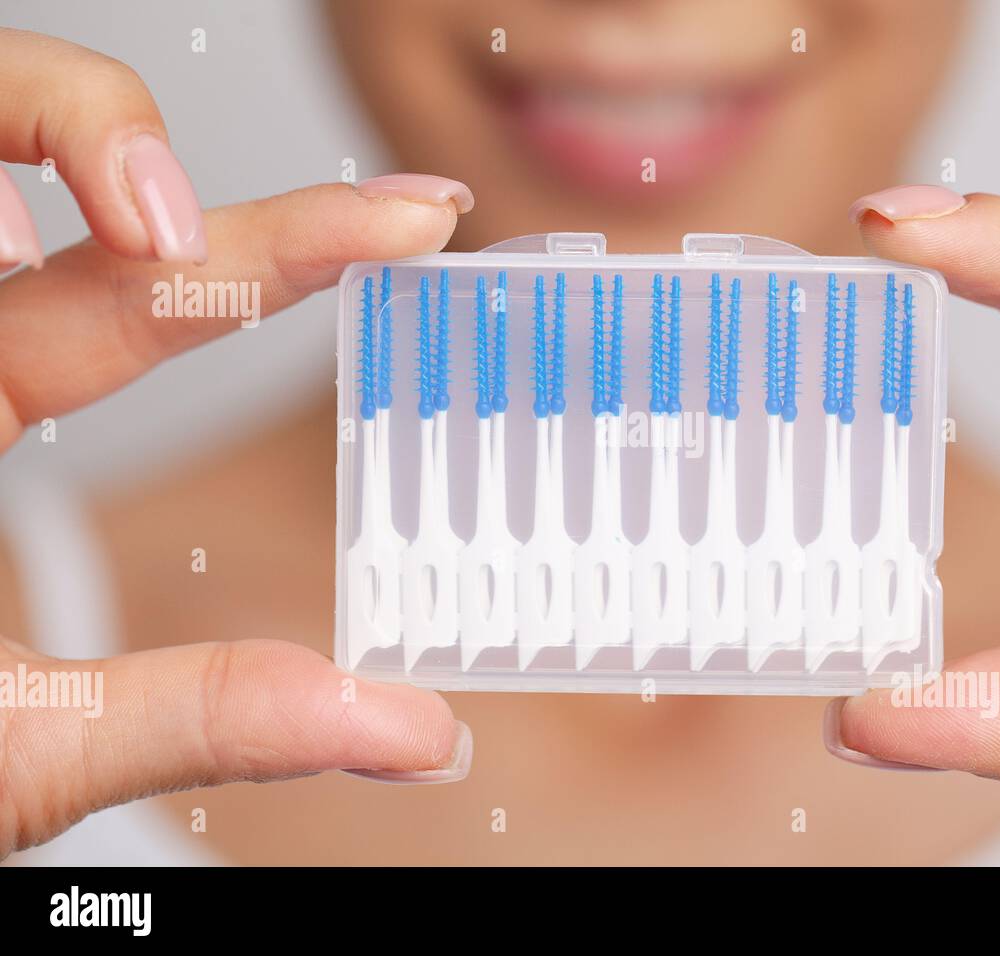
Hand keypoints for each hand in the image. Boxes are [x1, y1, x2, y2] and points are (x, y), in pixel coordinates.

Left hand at [0, 28, 473, 858]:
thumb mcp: (21, 742)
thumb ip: (209, 717)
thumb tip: (403, 728)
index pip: (153, 293)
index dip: (300, 239)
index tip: (409, 221)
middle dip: (97, 128)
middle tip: (187, 209)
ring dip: (47, 141)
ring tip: (140, 204)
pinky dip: (21, 202)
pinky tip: (64, 240)